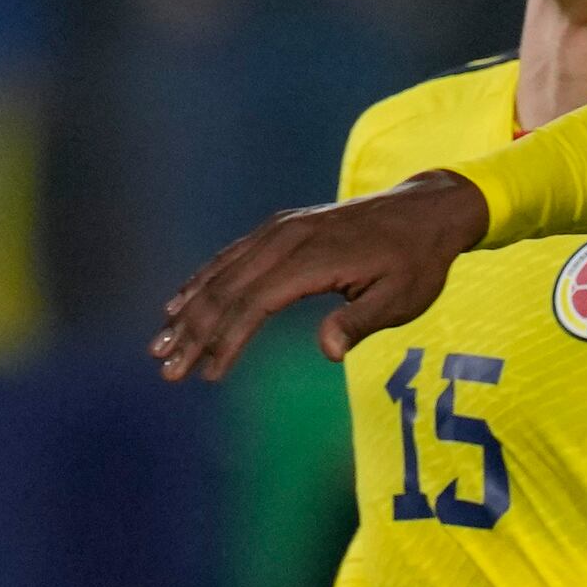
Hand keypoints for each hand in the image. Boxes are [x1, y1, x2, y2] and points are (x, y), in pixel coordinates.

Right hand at [154, 174, 486, 382]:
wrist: (426, 209)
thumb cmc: (418, 262)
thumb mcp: (402, 299)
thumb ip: (360, 323)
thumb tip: (326, 352)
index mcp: (314, 257)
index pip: (254, 304)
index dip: (227, 342)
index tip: (209, 376)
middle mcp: (287, 238)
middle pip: (226, 289)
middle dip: (192, 332)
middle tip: (166, 370)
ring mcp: (280, 229)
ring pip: (221, 272)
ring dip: (188, 309)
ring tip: (159, 343)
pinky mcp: (280, 228)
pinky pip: (231, 256)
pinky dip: (202, 281)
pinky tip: (181, 302)